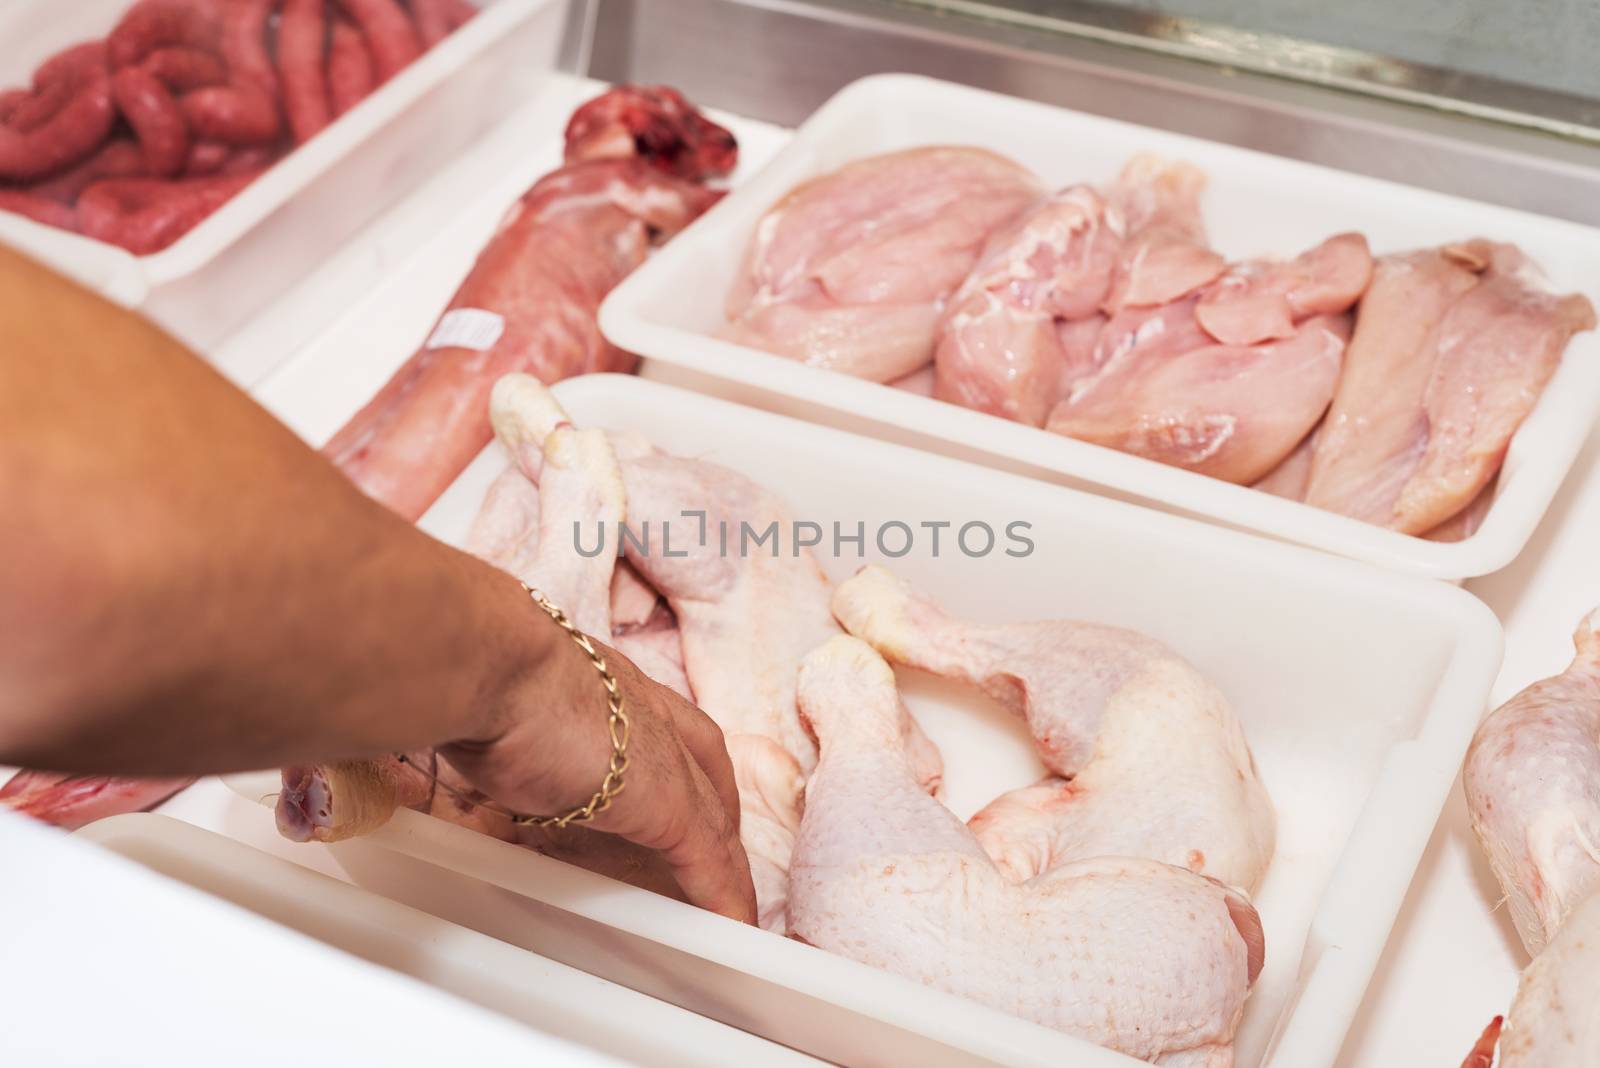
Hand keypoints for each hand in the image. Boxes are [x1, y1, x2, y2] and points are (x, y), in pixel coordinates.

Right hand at [441, 620, 756, 924]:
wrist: (492, 664)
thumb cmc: (472, 668)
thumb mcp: (487, 691)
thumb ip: (489, 715)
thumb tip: (452, 727)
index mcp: (599, 678)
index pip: (651, 712)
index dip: (669, 743)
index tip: (666, 768)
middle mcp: (639, 706)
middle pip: (701, 755)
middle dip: (714, 795)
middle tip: (716, 836)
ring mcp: (660, 752)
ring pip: (711, 811)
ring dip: (723, 856)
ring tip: (733, 899)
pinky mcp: (668, 801)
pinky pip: (709, 855)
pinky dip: (724, 891)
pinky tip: (735, 921)